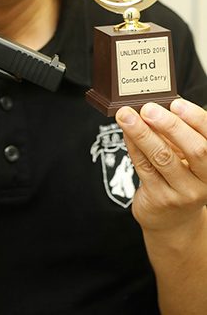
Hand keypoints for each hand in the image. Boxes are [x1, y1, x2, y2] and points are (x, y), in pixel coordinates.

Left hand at [115, 99, 206, 234]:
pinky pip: (144, 166)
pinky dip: (133, 145)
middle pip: (195, 150)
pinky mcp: (160, 198)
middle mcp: (205, 180)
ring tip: (125, 116)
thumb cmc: (179, 177)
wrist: (171, 221)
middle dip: (170, 126)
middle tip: (148, 108)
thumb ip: (177, 133)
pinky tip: (125, 131)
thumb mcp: (185, 156)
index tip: (177, 103)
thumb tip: (155, 104)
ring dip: (142, 133)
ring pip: (163, 158)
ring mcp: (184, 193)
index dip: (196, 119)